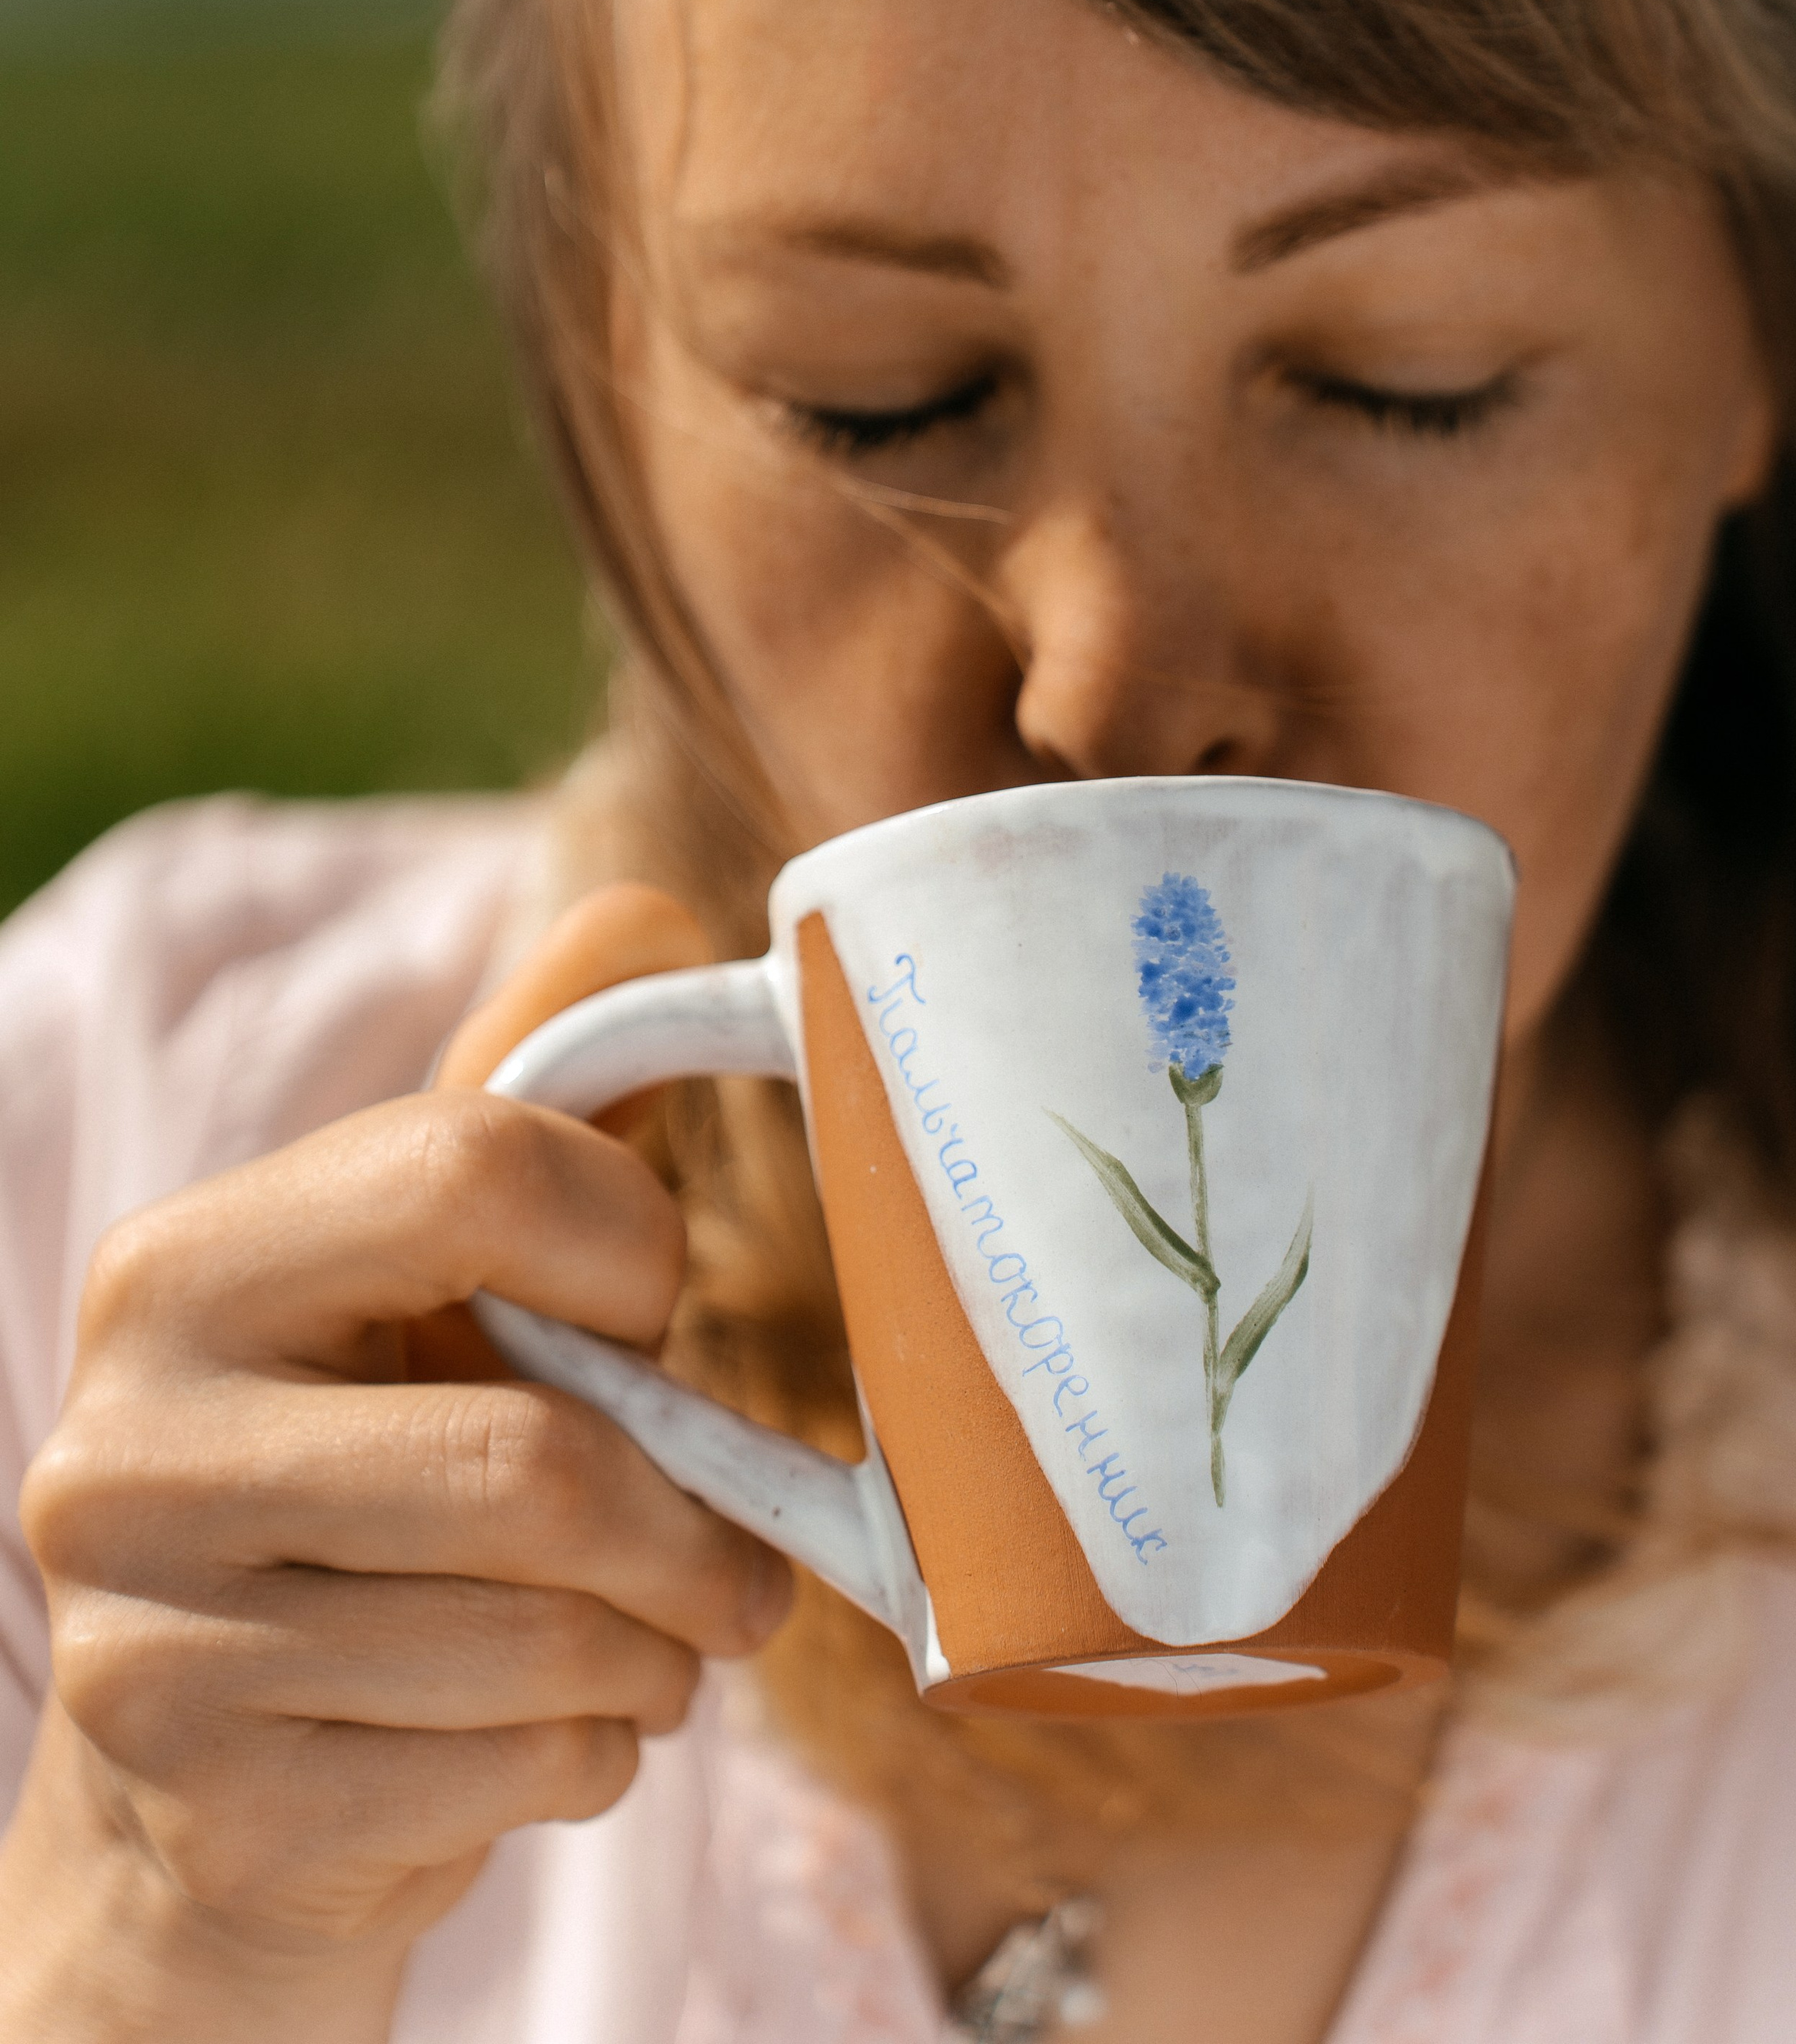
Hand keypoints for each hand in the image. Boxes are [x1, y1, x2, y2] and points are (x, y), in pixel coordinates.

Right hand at [0, 888, 791, 2040]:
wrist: (206, 1790)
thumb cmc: (366, 1472)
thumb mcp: (425, 1283)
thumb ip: (533, 1101)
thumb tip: (649, 909)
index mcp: (183, 1266)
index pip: (475, 1171)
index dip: (628, 1243)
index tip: (657, 1308)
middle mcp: (129, 1445)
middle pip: (536, 1459)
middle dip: (692, 1527)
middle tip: (741, 1565)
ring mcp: (152, 1647)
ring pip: (546, 1634)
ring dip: (658, 1653)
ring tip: (649, 1645)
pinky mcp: (220, 1811)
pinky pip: (518, 1771)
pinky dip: (592, 1758)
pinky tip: (548, 1732)